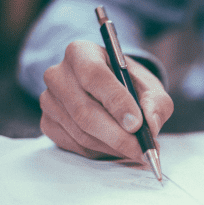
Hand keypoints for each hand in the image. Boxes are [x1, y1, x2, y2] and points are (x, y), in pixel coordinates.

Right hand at [39, 40, 173, 161]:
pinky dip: (100, 152)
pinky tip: (117, 148)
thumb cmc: (129, 85)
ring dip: (113, 147)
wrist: (108, 91)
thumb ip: (155, 103)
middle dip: (118, 136)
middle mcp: (58, 74)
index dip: (116, 102)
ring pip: (81, 133)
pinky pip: (75, 145)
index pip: (94, 75)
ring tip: (136, 150)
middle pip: (85, 111)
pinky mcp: (48, 123)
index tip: (137, 124)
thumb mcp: (149, 87)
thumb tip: (150, 126)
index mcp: (81, 53)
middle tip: (142, 149)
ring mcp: (49, 100)